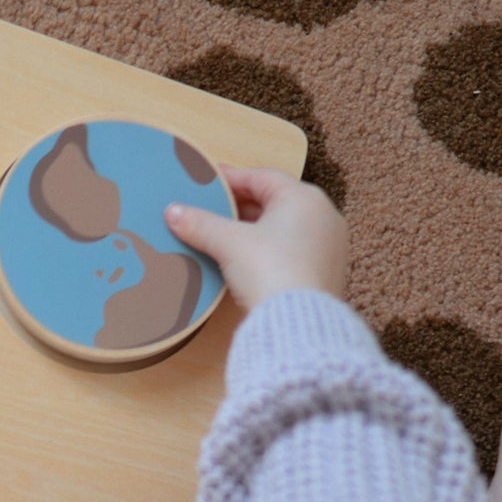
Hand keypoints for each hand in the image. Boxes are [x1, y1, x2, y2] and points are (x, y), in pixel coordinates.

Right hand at [164, 165, 347, 313]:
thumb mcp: (229, 243)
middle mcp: (323, 216)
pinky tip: (248, 261)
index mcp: (304, 199)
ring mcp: (328, 246)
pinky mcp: (326, 273)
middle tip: (213, 209)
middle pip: (275, 202)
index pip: (263, 177)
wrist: (297, 324)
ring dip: (255, 229)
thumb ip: (200, 224)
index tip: (210, 180)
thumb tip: (173, 212)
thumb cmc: (270, 271)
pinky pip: (293, 251)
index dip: (232, 178)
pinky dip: (270, 250)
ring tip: (226, 236)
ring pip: (284, 228)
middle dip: (241, 206)